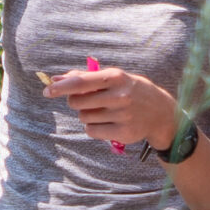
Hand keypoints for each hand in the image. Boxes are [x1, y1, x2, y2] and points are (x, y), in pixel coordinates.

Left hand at [42, 65, 178, 152]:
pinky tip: (108, 123)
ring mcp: (122, 116)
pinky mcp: (123, 133)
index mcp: (116, 77)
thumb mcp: (114, 78)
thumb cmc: (131, 90)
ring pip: (83, 117)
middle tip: (89, 101)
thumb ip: (86, 77)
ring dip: (87, 115)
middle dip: (76, 101)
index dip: (61, 87)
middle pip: (77, 102)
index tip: (47, 90)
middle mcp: (120, 96)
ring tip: (104, 111)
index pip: (81, 82)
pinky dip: (94, 128)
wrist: (162, 113)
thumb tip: (56, 79)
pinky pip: (91, 131)